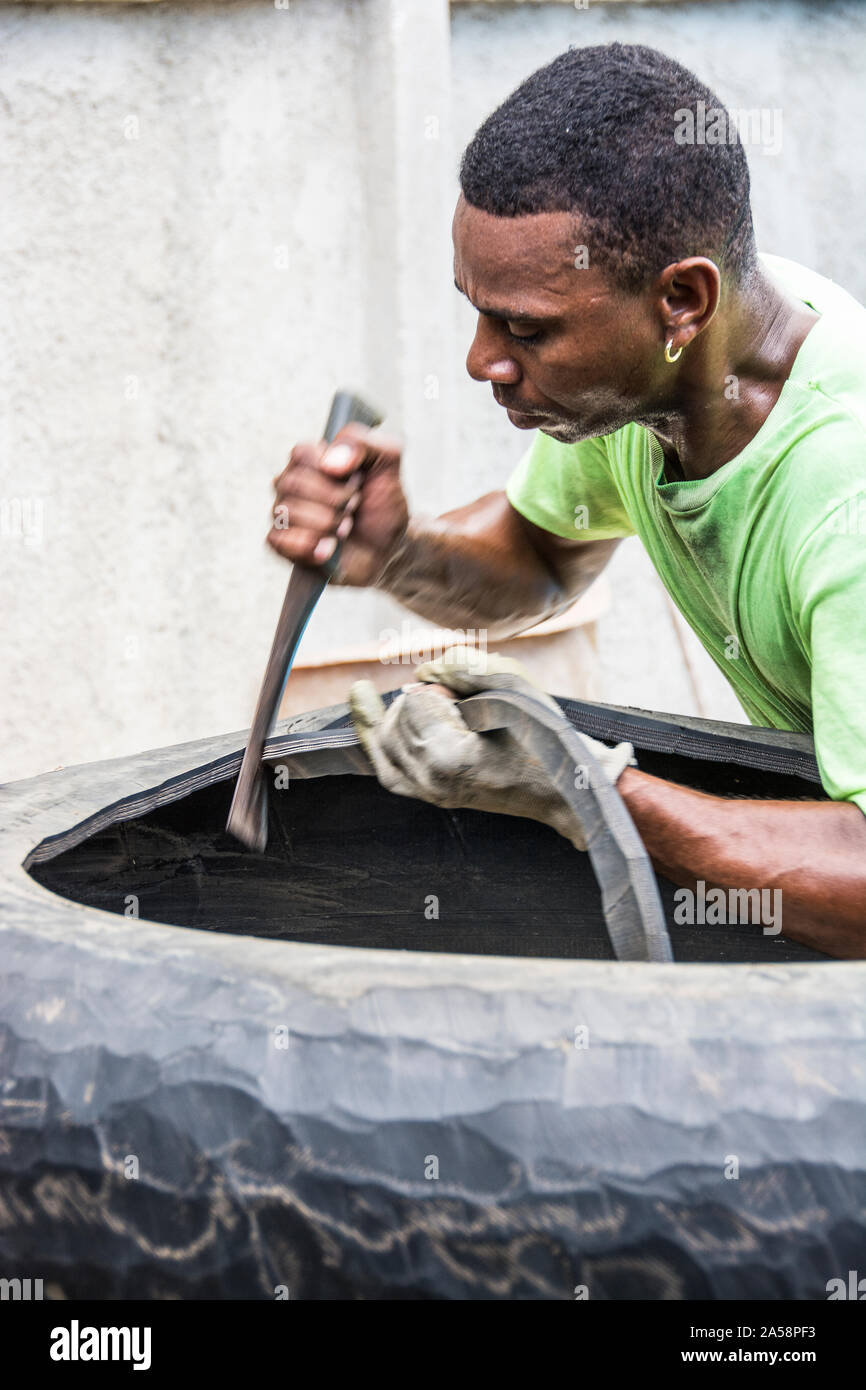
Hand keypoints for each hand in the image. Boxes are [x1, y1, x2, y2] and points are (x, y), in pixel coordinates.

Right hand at [267, 424, 409, 585]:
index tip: (357, 481)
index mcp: (310, 459)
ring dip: (328, 524)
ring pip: (288, 512)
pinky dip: (312, 546)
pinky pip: (280, 541)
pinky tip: (328, 549)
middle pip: (293, 483)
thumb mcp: (386, 464)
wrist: (387, 550)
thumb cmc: (381, 506)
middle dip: (335, 500)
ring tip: (345, 529)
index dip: (333, 471)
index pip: (301, 452)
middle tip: (354, 507)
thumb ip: (363, 444)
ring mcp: (282, 514)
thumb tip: (330, 462)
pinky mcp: (281, 544)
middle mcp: (290, 483)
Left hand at [348, 646, 635, 849]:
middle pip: (391, 725)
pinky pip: (390, 771)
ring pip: (384, 748)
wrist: (566, 790)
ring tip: (429, 706)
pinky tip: (382, 721)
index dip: (433, 687)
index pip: (413, 704)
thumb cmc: (546, 738)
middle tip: (450, 698)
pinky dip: (384, 744)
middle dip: (414, 701)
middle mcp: (430, 781)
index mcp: (447, 757)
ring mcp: (430, 795)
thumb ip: (464, 667)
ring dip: (399, 718)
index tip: (459, 689)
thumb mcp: (513, 687)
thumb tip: (423, 673)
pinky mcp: (434, 799)